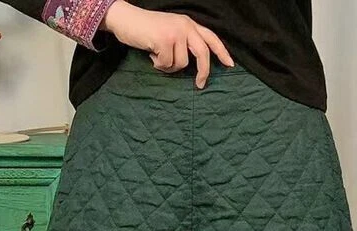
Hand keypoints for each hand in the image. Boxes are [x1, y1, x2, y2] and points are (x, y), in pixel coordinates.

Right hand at [101, 0, 233, 88]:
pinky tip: (151, 55)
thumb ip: (184, 43)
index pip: (211, 38)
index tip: (230, 65)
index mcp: (189, 24)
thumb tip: (194, 66)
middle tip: (199, 85)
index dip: (222, 52)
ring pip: (181, 63)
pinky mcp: (165, 40)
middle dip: (203, 72)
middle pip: (203, 53)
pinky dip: (158, 65)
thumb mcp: (170, 32)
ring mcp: (176, 32)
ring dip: (169, 67)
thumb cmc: (147, 30)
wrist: (126, 20)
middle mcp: (185, 26)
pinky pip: (167, 64)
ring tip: (158, 58)